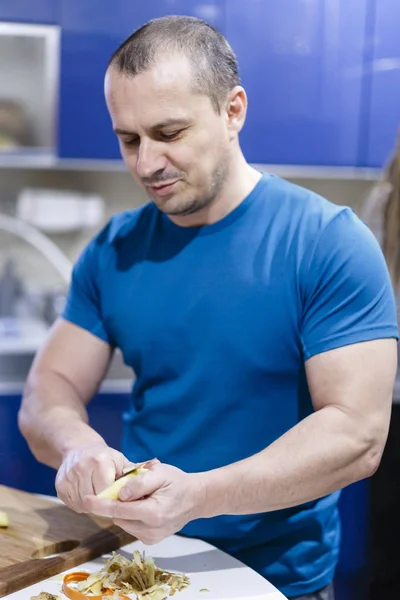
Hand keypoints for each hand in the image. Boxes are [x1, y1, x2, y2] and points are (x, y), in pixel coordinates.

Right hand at [56, 443, 133, 512]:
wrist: (79, 447)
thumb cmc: (105, 457)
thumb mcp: (120, 460)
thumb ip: (132, 474)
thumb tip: (146, 486)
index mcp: (99, 461)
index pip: (106, 491)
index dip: (113, 498)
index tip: (118, 499)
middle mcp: (81, 467)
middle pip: (94, 500)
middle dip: (102, 504)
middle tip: (108, 501)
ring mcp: (68, 477)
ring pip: (82, 504)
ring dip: (90, 506)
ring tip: (97, 497)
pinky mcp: (59, 485)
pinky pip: (71, 504)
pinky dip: (80, 505)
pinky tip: (86, 495)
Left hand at [84, 462, 205, 544]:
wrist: (195, 498)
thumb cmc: (177, 482)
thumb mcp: (160, 473)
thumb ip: (139, 483)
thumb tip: (119, 494)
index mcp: (153, 513)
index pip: (118, 510)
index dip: (100, 504)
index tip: (85, 499)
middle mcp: (151, 530)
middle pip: (119, 517)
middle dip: (115, 503)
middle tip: (126, 487)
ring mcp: (151, 538)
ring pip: (123, 522)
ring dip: (124, 509)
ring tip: (141, 495)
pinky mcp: (151, 540)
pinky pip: (131, 526)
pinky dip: (131, 515)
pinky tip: (143, 505)